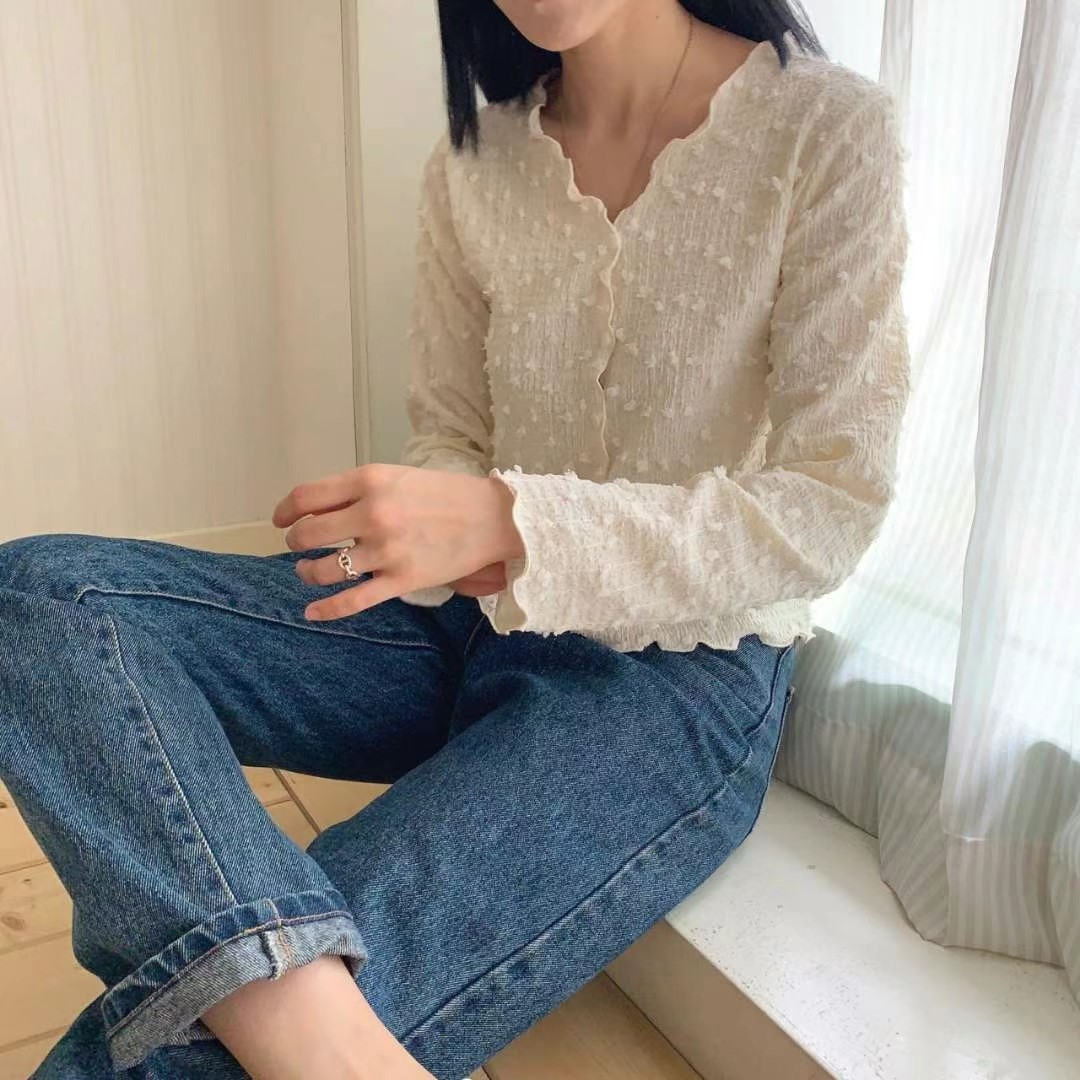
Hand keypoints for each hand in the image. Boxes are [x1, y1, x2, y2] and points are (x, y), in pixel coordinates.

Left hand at [272, 463, 523, 620]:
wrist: (493, 519)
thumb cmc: (445, 494)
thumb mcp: (397, 476)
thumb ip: (359, 489)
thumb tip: (317, 509)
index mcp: (370, 481)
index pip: (306, 497)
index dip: (285, 510)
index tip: (282, 520)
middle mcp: (372, 514)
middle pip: (307, 533)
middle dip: (294, 542)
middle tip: (298, 545)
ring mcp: (385, 551)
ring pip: (323, 569)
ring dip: (306, 572)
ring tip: (307, 571)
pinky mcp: (401, 580)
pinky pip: (352, 600)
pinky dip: (326, 610)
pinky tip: (312, 612)